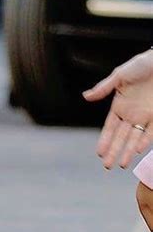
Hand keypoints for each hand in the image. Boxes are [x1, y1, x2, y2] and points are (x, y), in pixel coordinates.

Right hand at [83, 49, 152, 168]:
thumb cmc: (140, 66)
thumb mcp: (119, 75)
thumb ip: (104, 88)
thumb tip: (85, 97)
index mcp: (119, 105)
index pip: (110, 128)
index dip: (105, 140)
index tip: (99, 153)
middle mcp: (131, 114)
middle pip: (121, 137)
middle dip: (114, 152)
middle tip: (107, 166)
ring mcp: (145, 116)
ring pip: (135, 139)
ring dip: (129, 151)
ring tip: (123, 165)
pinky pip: (151, 132)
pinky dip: (145, 140)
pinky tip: (138, 150)